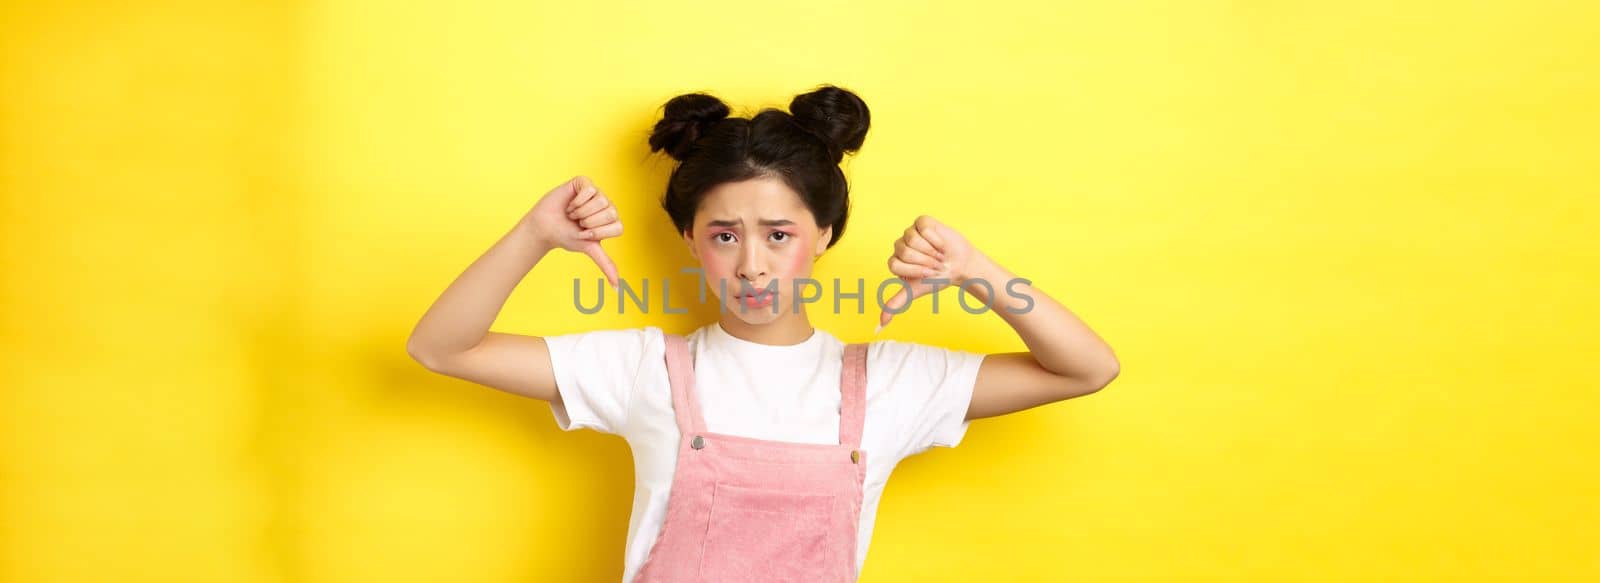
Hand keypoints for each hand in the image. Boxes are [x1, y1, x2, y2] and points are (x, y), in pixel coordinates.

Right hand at [521, 175, 621, 287]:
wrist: (545, 226)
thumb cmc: (566, 236)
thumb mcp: (589, 249)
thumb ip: (606, 264)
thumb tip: (618, 288)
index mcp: (612, 221)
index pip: (618, 226)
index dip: (598, 233)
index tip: (585, 234)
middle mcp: (607, 205)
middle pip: (610, 212)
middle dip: (589, 222)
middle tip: (578, 223)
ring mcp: (597, 193)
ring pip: (600, 200)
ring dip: (581, 211)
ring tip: (573, 213)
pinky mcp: (584, 182)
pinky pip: (589, 190)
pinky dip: (577, 201)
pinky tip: (570, 204)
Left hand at [878, 215, 981, 332]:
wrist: (960, 265)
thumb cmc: (937, 278)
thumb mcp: (915, 291)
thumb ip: (895, 304)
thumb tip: (878, 327)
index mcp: (896, 262)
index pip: (895, 264)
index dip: (914, 270)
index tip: (928, 274)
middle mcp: (900, 246)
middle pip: (903, 251)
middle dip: (924, 261)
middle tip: (935, 264)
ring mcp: (910, 232)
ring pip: (913, 239)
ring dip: (930, 250)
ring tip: (939, 254)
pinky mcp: (921, 222)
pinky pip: (923, 228)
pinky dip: (936, 238)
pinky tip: (941, 244)